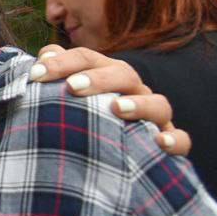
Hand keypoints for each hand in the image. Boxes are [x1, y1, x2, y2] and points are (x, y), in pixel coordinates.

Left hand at [28, 44, 190, 154]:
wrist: (102, 158)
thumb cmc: (77, 119)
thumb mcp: (61, 97)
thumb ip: (53, 74)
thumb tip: (43, 57)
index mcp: (105, 74)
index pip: (87, 58)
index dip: (62, 63)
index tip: (36, 76)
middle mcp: (132, 90)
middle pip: (123, 74)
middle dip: (98, 78)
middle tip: (73, 87)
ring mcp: (153, 117)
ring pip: (158, 103)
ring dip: (139, 103)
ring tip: (116, 108)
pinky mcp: (167, 142)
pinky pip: (180, 139)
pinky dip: (174, 139)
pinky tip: (158, 142)